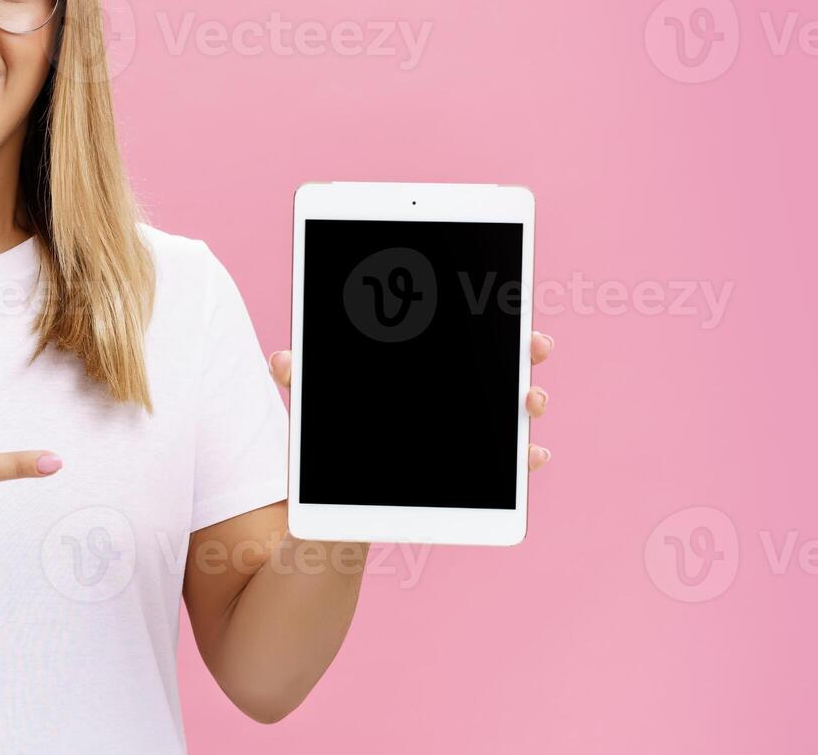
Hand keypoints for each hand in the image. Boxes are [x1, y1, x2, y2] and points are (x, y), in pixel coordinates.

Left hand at [270, 331, 556, 470]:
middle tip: (535, 345)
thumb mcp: (315, 410)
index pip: (459, 336)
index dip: (486, 320)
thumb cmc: (329, 446)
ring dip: (529, 402)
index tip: (506, 309)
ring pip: (509, 413)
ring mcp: (466, 438)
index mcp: (420, 373)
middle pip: (497, 368)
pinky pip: (506, 471)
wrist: (332, 508)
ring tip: (530, 400)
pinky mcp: (471, 481)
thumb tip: (282, 361)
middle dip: (522, 353)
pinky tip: (533, 456)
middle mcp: (452, 399)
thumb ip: (303, 382)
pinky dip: (524, 461)